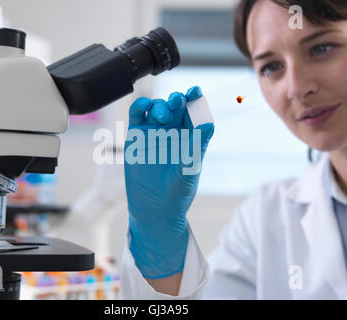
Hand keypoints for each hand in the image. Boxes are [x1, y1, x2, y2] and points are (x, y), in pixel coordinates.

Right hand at [125, 86, 214, 278]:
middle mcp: (173, 132)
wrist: (154, 209)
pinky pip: (137, 115)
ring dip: (161, 106)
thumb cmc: (177, 192)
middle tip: (179, 101)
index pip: (194, 113)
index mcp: (190, 137)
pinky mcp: (136, 136)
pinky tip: (145, 106)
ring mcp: (154, 132)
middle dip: (178, 100)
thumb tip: (209, 122)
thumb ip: (197, 144)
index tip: (196, 92)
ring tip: (164, 116)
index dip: (195, 100)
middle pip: (175, 107)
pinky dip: (141, 106)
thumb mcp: (190, 168)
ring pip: (157, 108)